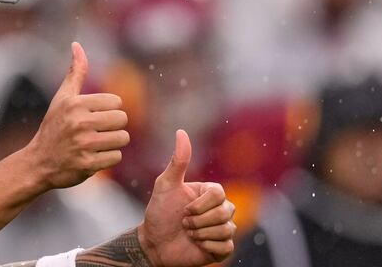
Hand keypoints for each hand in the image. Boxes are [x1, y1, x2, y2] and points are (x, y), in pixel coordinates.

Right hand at [22, 42, 129, 189]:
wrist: (38, 162)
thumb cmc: (53, 127)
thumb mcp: (62, 98)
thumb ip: (75, 72)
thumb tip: (77, 45)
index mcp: (75, 104)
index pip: (116, 102)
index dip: (108, 110)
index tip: (93, 116)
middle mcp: (80, 122)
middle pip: (122, 120)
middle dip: (113, 126)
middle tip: (96, 131)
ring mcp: (84, 144)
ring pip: (122, 139)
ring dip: (113, 143)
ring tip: (96, 144)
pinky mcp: (88, 164)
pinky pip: (116, 157)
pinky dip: (108, 158)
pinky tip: (93, 156)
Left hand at [139, 130, 235, 266]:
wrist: (154, 243)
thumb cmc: (159, 212)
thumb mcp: (165, 185)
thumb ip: (178, 161)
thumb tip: (181, 132)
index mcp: (210, 193)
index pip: (219, 194)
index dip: (200, 205)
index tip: (184, 209)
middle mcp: (220, 209)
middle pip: (225, 212)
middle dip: (198, 220)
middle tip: (184, 223)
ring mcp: (223, 229)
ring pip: (226, 230)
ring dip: (201, 234)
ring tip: (188, 234)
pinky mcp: (223, 249)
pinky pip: (226, 247)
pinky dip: (208, 248)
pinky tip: (197, 246)